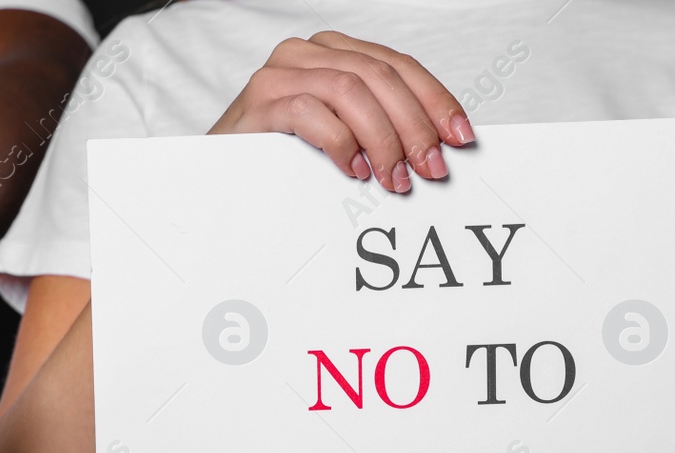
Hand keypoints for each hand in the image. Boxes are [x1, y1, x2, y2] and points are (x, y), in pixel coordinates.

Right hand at [210, 32, 472, 193]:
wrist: (214, 178)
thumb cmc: (277, 161)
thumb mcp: (338, 136)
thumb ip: (375, 126)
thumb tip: (433, 144)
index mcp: (331, 53)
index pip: (397, 66)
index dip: (434, 99)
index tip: (459, 136)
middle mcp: (305, 54)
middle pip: (380, 76)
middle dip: (414, 125)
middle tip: (431, 167)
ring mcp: (279, 75)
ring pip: (351, 89)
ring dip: (383, 138)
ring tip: (393, 177)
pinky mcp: (259, 104)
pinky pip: (311, 112)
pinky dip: (341, 142)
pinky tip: (353, 169)